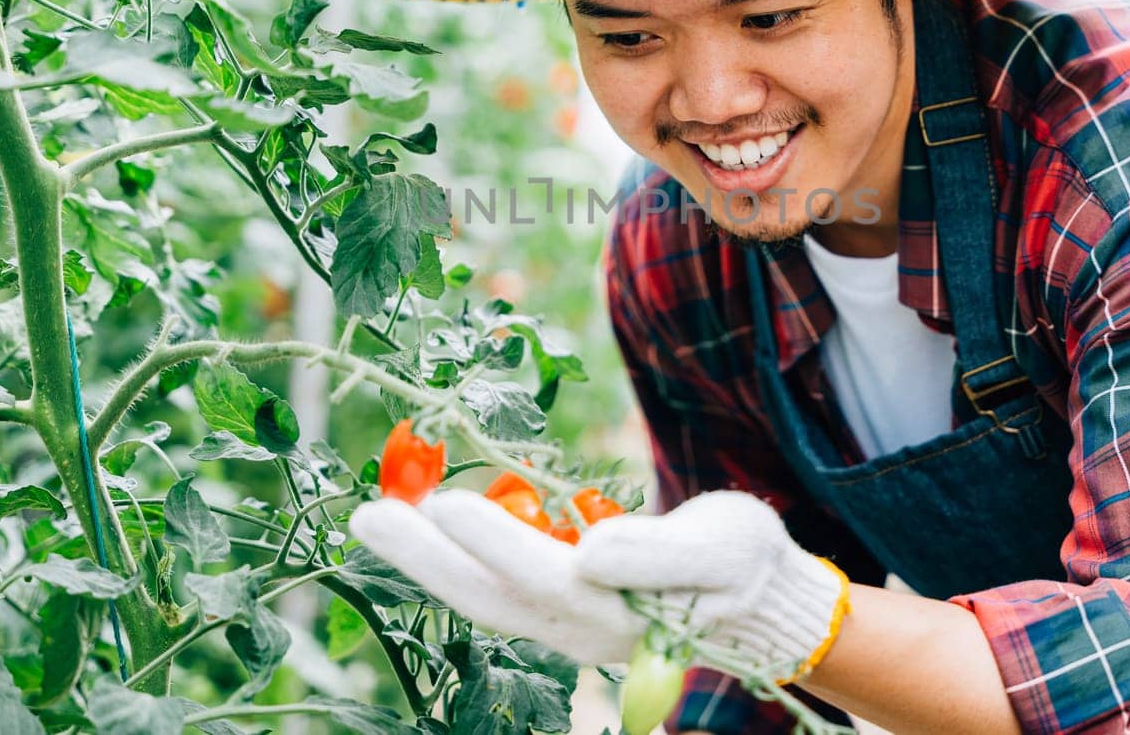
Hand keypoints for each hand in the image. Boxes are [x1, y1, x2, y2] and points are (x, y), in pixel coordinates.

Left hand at [349, 489, 847, 677]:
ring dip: (427, 559)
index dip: (490, 542)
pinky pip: (497, 587)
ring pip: (483, 596)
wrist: (763, 602)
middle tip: (366, 514)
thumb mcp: (720, 549)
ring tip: (377, 518)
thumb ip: (658, 554)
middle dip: (424, 557)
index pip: (540, 576)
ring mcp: (567, 621)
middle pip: (487, 596)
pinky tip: (428, 528)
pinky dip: (456, 560)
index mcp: (617, 613)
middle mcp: (579, 626)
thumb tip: (592, 551)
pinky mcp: (564, 606)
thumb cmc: (746, 566)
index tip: (441, 503)